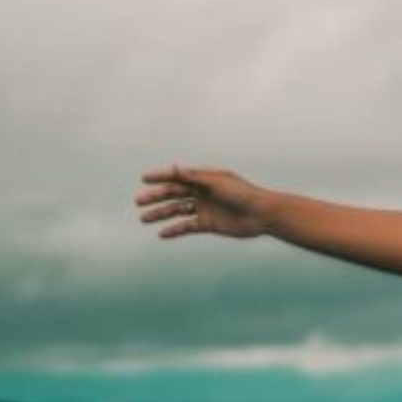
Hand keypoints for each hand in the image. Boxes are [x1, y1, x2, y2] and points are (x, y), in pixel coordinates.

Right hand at [135, 163, 271, 239]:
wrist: (262, 214)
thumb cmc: (243, 193)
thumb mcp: (217, 182)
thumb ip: (194, 176)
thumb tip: (173, 167)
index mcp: (204, 178)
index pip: (177, 176)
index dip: (160, 177)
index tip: (144, 179)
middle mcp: (202, 192)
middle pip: (174, 194)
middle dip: (156, 197)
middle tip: (139, 201)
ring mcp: (204, 208)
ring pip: (177, 211)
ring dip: (161, 214)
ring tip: (144, 218)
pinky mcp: (209, 224)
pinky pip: (187, 227)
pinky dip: (175, 230)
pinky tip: (162, 233)